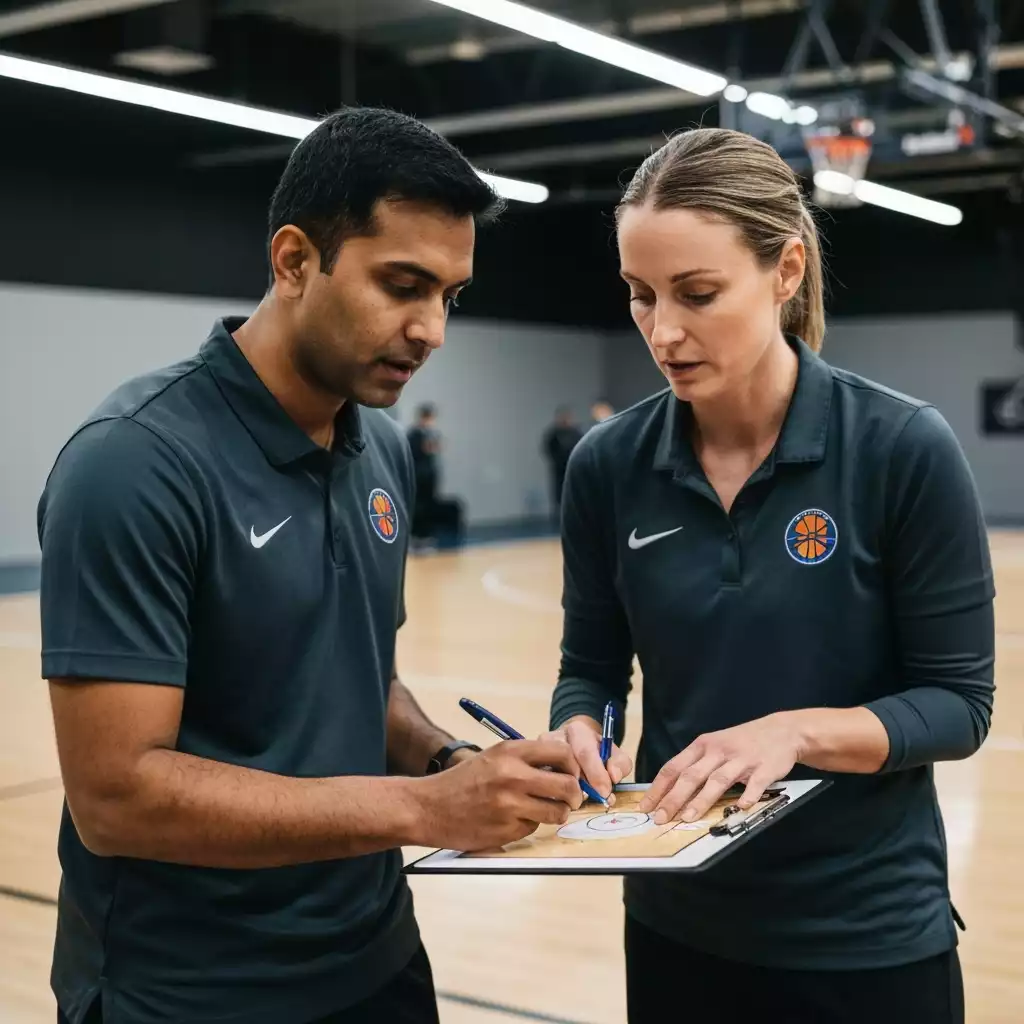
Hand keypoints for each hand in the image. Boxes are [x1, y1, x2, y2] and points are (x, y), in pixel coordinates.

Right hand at [414, 740, 584, 851]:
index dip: (574, 767)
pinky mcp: (506, 830)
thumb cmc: (462, 781)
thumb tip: (565, 768)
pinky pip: (534, 828)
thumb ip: (526, 759)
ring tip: (544, 810)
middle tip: (571, 799)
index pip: (562, 754)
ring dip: (556, 814)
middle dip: (574, 796)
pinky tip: (512, 820)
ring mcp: (509, 805)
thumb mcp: (493, 757)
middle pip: (567, 786)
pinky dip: (530, 825)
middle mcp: (512, 775)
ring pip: (556, 812)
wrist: (428, 807)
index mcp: (510, 752)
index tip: (572, 775)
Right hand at [543, 715, 632, 801]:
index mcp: (576, 731)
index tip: (605, 792)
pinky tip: (563, 800)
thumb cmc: (595, 752)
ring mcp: (536, 754)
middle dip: (581, 788)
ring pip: (550, 780)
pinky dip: (554, 799)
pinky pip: (541, 789)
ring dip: (566, 796)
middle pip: (566, 768)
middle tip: (590, 799)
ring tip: (577, 798)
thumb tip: (613, 776)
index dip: (596, 774)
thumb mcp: (614, 754)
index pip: (584, 752)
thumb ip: (620, 763)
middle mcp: (552, 739)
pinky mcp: (529, 769)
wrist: (573, 746)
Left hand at [638, 713, 801, 824]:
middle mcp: (718, 751)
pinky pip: (755, 783)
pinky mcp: (764, 767)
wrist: (782, 730)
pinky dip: (748, 796)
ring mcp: (741, 759)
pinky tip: (741, 807)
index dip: (658, 788)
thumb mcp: (714, 746)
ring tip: (688, 818)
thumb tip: (670, 793)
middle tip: (660, 818)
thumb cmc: (741, 743)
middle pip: (691, 776)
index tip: (646, 806)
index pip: (674, 767)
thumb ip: (695, 766)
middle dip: (673, 798)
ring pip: (717, 780)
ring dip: (701, 800)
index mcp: (702, 746)